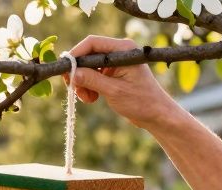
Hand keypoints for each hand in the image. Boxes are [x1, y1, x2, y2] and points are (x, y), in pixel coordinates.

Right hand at [64, 35, 181, 130]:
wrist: (156, 114)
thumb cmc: (141, 101)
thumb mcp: (113, 91)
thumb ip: (92, 80)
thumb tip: (72, 74)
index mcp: (123, 49)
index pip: (92, 43)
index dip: (76, 55)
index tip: (65, 71)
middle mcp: (119, 52)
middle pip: (88, 55)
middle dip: (79, 73)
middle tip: (74, 89)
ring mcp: (115, 62)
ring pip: (88, 67)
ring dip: (83, 83)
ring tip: (88, 99)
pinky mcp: (113, 73)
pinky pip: (93, 76)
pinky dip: (89, 87)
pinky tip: (92, 99)